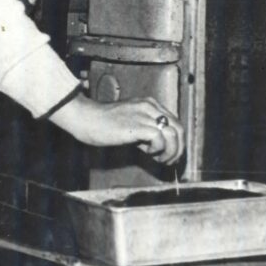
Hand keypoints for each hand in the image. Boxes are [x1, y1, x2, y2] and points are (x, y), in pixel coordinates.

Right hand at [48, 94, 184, 164]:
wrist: (87, 119)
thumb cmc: (104, 124)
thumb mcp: (131, 124)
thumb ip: (146, 132)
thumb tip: (159, 148)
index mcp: (150, 105)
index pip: (175, 122)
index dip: (177, 141)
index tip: (171, 155)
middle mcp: (151, 107)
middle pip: (178, 128)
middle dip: (178, 148)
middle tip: (170, 161)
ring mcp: (144, 115)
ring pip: (173, 134)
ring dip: (170, 151)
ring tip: (159, 159)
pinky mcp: (137, 126)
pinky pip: (159, 138)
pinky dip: (158, 149)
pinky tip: (148, 153)